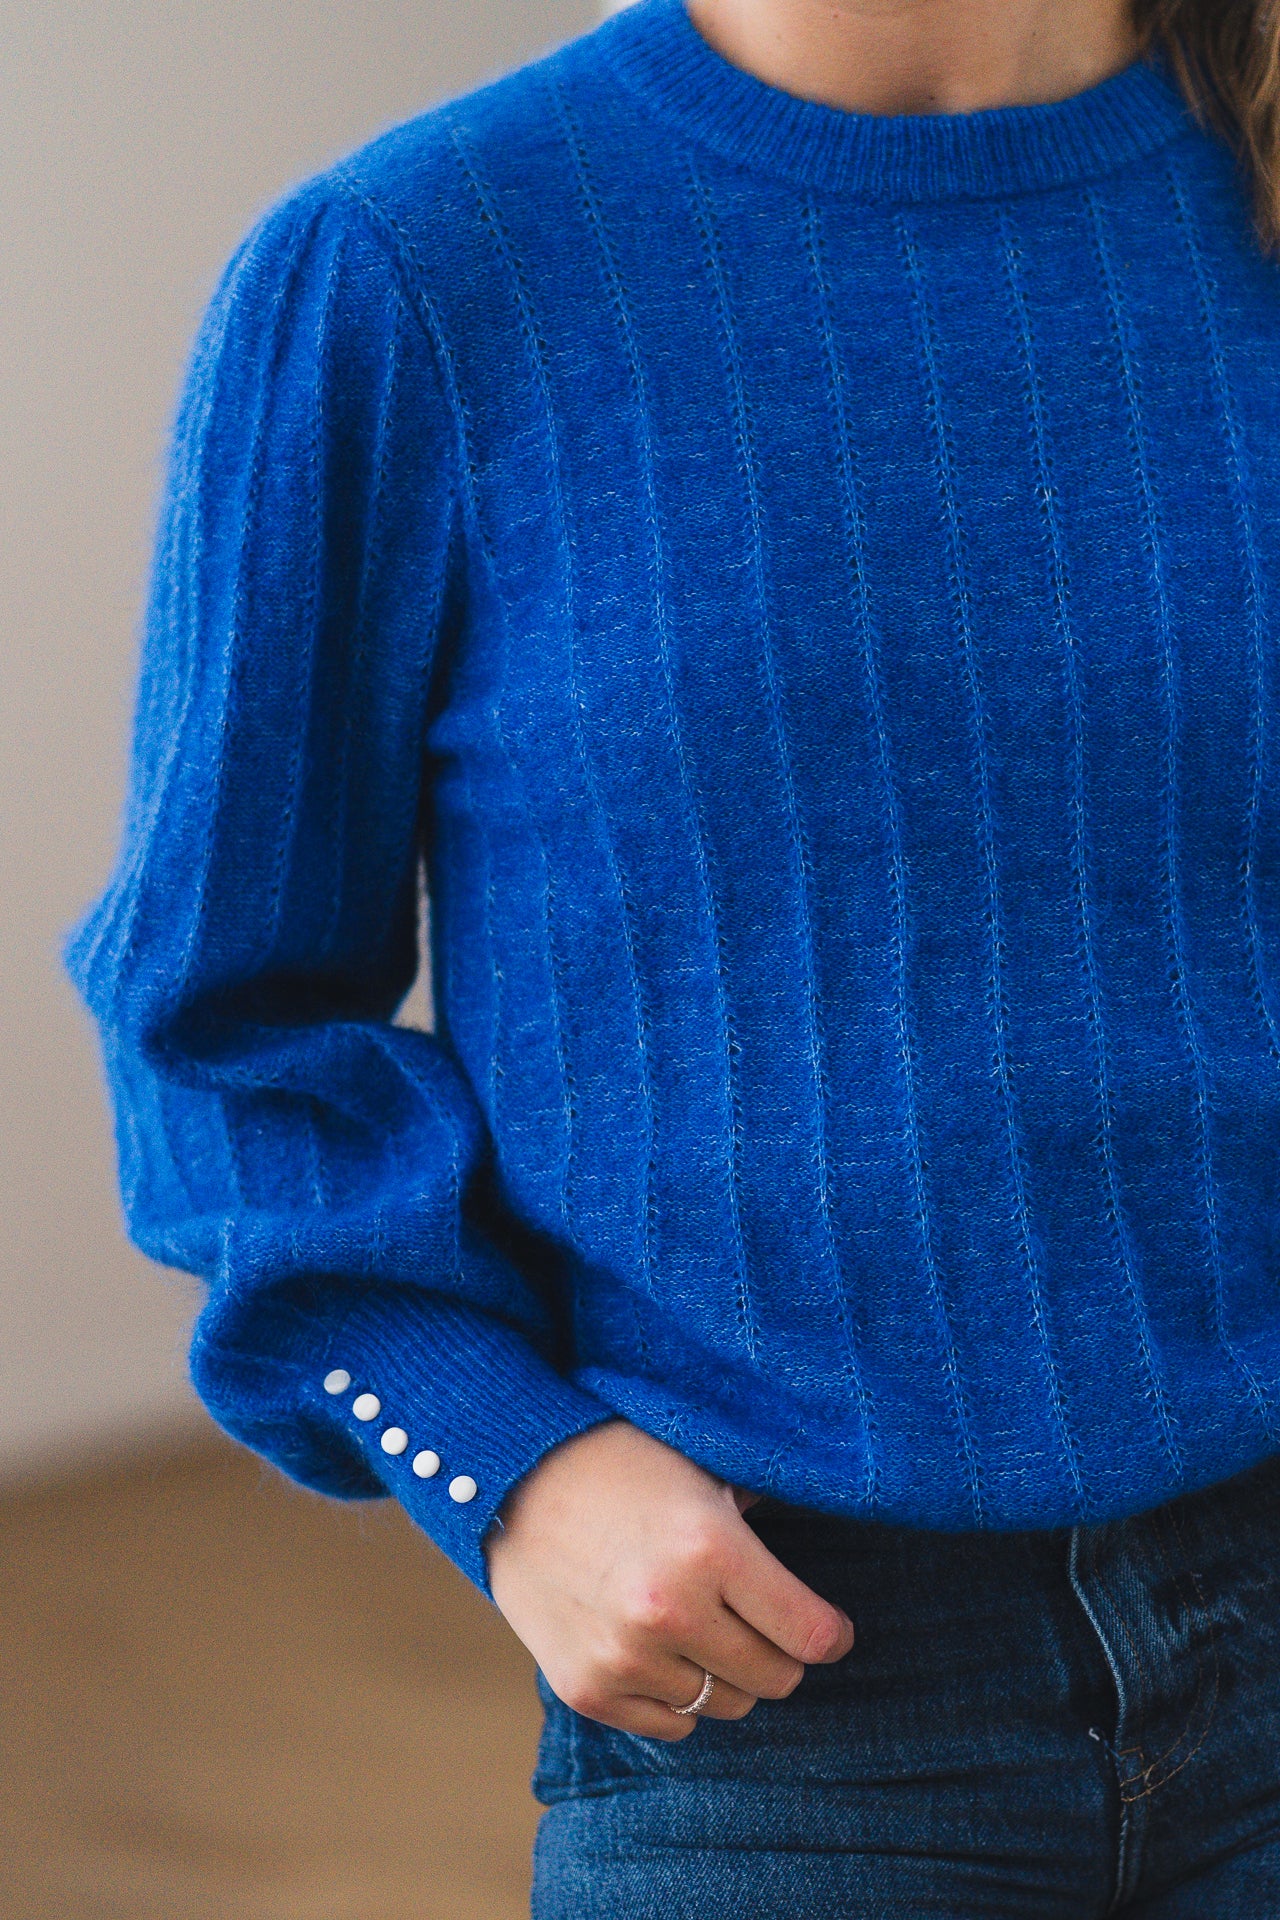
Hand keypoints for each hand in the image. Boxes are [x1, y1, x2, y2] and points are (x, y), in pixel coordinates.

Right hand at [485, 1420, 854, 1740]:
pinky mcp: (586, 1689)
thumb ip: (764, 1513)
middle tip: (756, 1618)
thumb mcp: (702, 1470)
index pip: (813, 1635)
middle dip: (779, 1652)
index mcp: (710, 1549)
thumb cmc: (621, 1464)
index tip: (826, 1626)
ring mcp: (623, 1657)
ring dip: (724, 1672)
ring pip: (724, 1705)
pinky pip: (671, 1725)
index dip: (831, 1633)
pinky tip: (658, 1645)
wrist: (508, 1478)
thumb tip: (835, 1531)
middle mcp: (669, 1611)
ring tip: (697, 1622)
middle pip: (776, 1678)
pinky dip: (676, 1694)